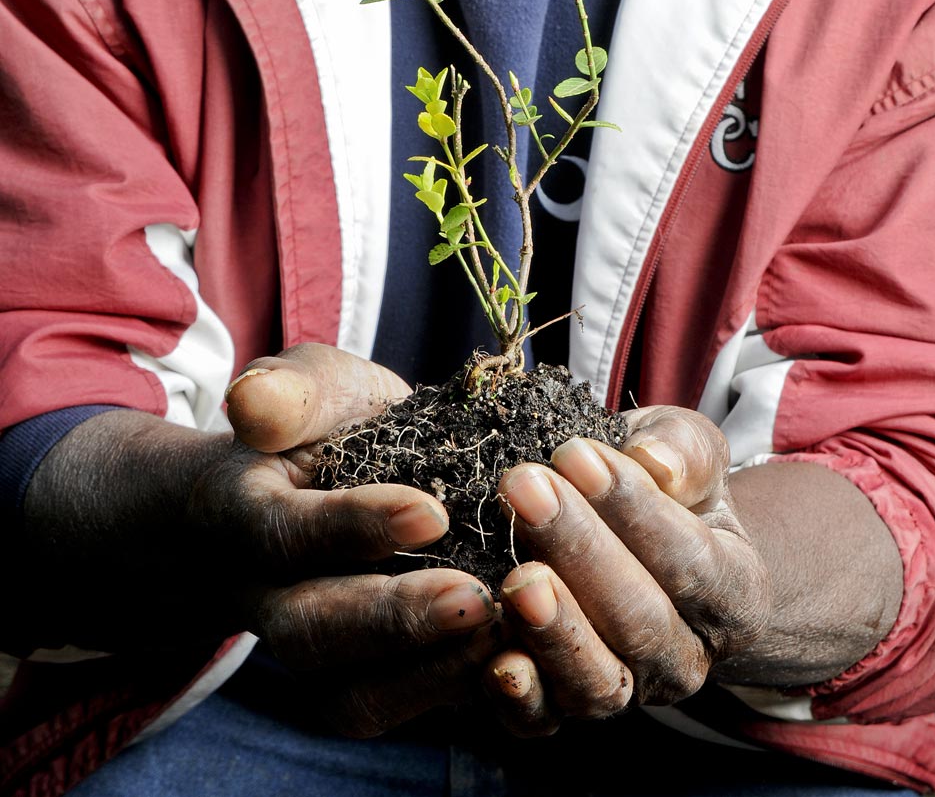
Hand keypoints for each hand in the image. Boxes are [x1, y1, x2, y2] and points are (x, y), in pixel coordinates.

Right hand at [20, 344, 498, 736]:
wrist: (325, 481)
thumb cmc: (324, 425)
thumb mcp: (310, 388)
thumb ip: (288, 390)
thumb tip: (253, 402)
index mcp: (244, 516)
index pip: (284, 533)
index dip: (352, 528)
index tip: (432, 512)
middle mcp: (268, 598)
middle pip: (310, 632)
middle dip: (395, 620)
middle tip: (476, 598)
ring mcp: (318, 654)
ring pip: (352, 696)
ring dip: (429, 675)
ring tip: (503, 637)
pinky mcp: (371, 682)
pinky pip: (403, 714)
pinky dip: (459, 698)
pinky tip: (520, 666)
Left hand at [482, 406, 770, 735]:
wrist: (647, 548)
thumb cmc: (667, 488)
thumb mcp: (689, 451)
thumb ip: (682, 449)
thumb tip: (654, 461)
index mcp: (734, 594)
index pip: (689, 560)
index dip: (632, 508)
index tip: (575, 453)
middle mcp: (686, 660)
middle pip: (640, 621)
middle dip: (578, 550)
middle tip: (524, 487)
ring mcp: (628, 692)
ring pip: (597, 681)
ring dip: (553, 628)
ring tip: (516, 575)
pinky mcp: (565, 709)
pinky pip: (542, 721)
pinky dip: (517, 695)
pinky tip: (492, 652)